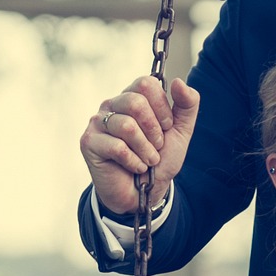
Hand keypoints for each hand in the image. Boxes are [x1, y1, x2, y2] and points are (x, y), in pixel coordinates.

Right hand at [80, 76, 199, 215]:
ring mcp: (97, 122)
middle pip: (136, 103)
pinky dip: (134, 162)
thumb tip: (178, 81)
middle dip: (154, 131)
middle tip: (155, 147)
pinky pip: (117, 147)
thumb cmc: (159, 160)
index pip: (146, 84)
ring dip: (146, 150)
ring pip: (127, 126)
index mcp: (132, 96)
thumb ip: (187, 105)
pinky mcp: (88, 142)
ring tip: (147, 160)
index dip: (162, 108)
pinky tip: (135, 167)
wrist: (144, 193)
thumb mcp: (181, 132)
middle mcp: (112, 105)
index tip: (166, 128)